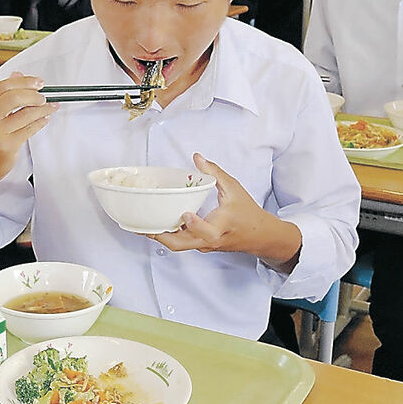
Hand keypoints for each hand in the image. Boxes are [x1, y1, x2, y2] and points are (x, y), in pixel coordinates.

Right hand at [0, 72, 57, 181]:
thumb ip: (1, 95)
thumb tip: (18, 75)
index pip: (3, 86)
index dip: (24, 82)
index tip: (37, 82)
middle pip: (14, 98)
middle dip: (33, 95)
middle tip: (43, 96)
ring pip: (25, 114)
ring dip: (42, 109)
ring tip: (48, 106)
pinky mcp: (7, 146)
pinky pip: (30, 129)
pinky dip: (40, 121)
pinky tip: (44, 118)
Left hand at [151, 154, 300, 266]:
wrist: (260, 236)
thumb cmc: (248, 213)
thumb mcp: (234, 189)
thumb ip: (215, 173)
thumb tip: (197, 157)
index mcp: (220, 228)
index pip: (205, 232)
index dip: (194, 224)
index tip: (184, 213)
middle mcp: (209, 241)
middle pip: (180, 245)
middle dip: (159, 237)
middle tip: (142, 225)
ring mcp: (204, 245)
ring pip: (178, 246)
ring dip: (161, 236)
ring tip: (143, 224)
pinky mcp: (201, 245)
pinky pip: (182, 242)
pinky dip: (170, 235)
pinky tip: (160, 222)